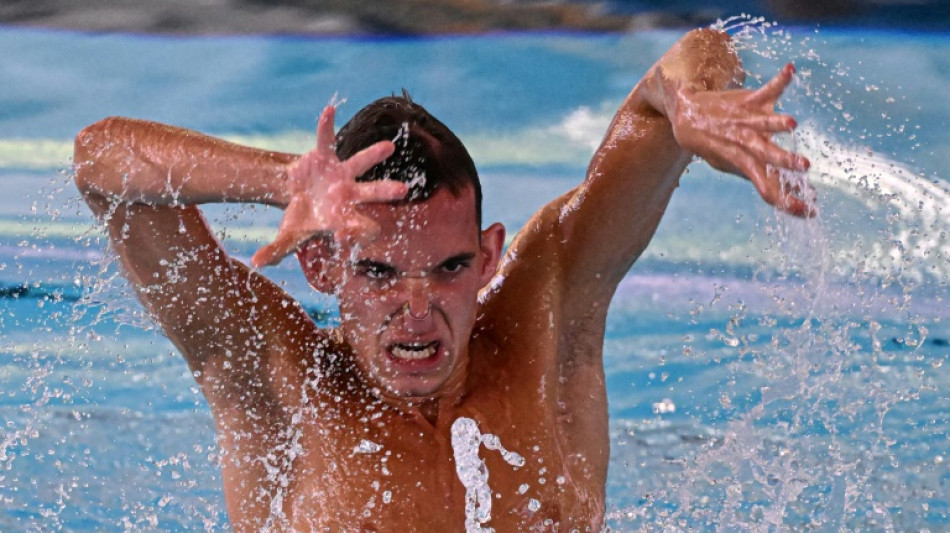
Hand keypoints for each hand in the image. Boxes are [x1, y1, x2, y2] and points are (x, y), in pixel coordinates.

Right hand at [251, 106, 407, 267]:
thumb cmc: (302, 219)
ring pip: (361, 163)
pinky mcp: (326, 156)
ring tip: (389, 147)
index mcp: (345, 218)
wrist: (299, 194)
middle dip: (387, 192)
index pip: (359, 227)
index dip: (356, 232)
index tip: (342, 237)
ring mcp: (341, 173)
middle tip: (403, 190)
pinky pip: (327, 139)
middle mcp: (349, 194)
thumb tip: (255, 263)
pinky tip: (329, 110)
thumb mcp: (290, 236)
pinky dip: (326, 126)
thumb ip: (277, 251)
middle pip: (372, 193)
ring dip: (374, 154)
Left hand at [670, 63, 814, 216]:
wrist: (687, 117)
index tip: (810, 211)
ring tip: (791, 124)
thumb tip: (786, 191)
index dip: (788, 202)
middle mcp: (747, 144)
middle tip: (804, 167)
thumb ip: (758, 175)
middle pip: (768, 156)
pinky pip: (766, 90)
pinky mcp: (748, 101)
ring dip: (777, 124)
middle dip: (785, 161)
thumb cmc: (716, 145)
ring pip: (764, 124)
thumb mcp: (733, 167)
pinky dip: (779, 81)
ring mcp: (747, 122)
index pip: (768, 188)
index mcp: (745, 164)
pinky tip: (790, 70)